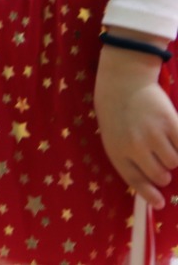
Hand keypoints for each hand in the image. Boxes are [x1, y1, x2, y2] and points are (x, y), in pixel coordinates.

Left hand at [96, 37, 177, 208]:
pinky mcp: (171, 123)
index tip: (160, 203)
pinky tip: (175, 138)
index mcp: (117, 151)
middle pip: (161, 176)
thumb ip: (130, 162)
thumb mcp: (114, 139)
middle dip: (163, 172)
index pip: (135, 181)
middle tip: (159, 158)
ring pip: (175, 162)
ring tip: (163, 141)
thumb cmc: (117, 115)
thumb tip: (156, 190)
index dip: (149, 194)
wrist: (122, 83)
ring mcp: (153, 134)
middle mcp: (134, 146)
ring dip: (173, 156)